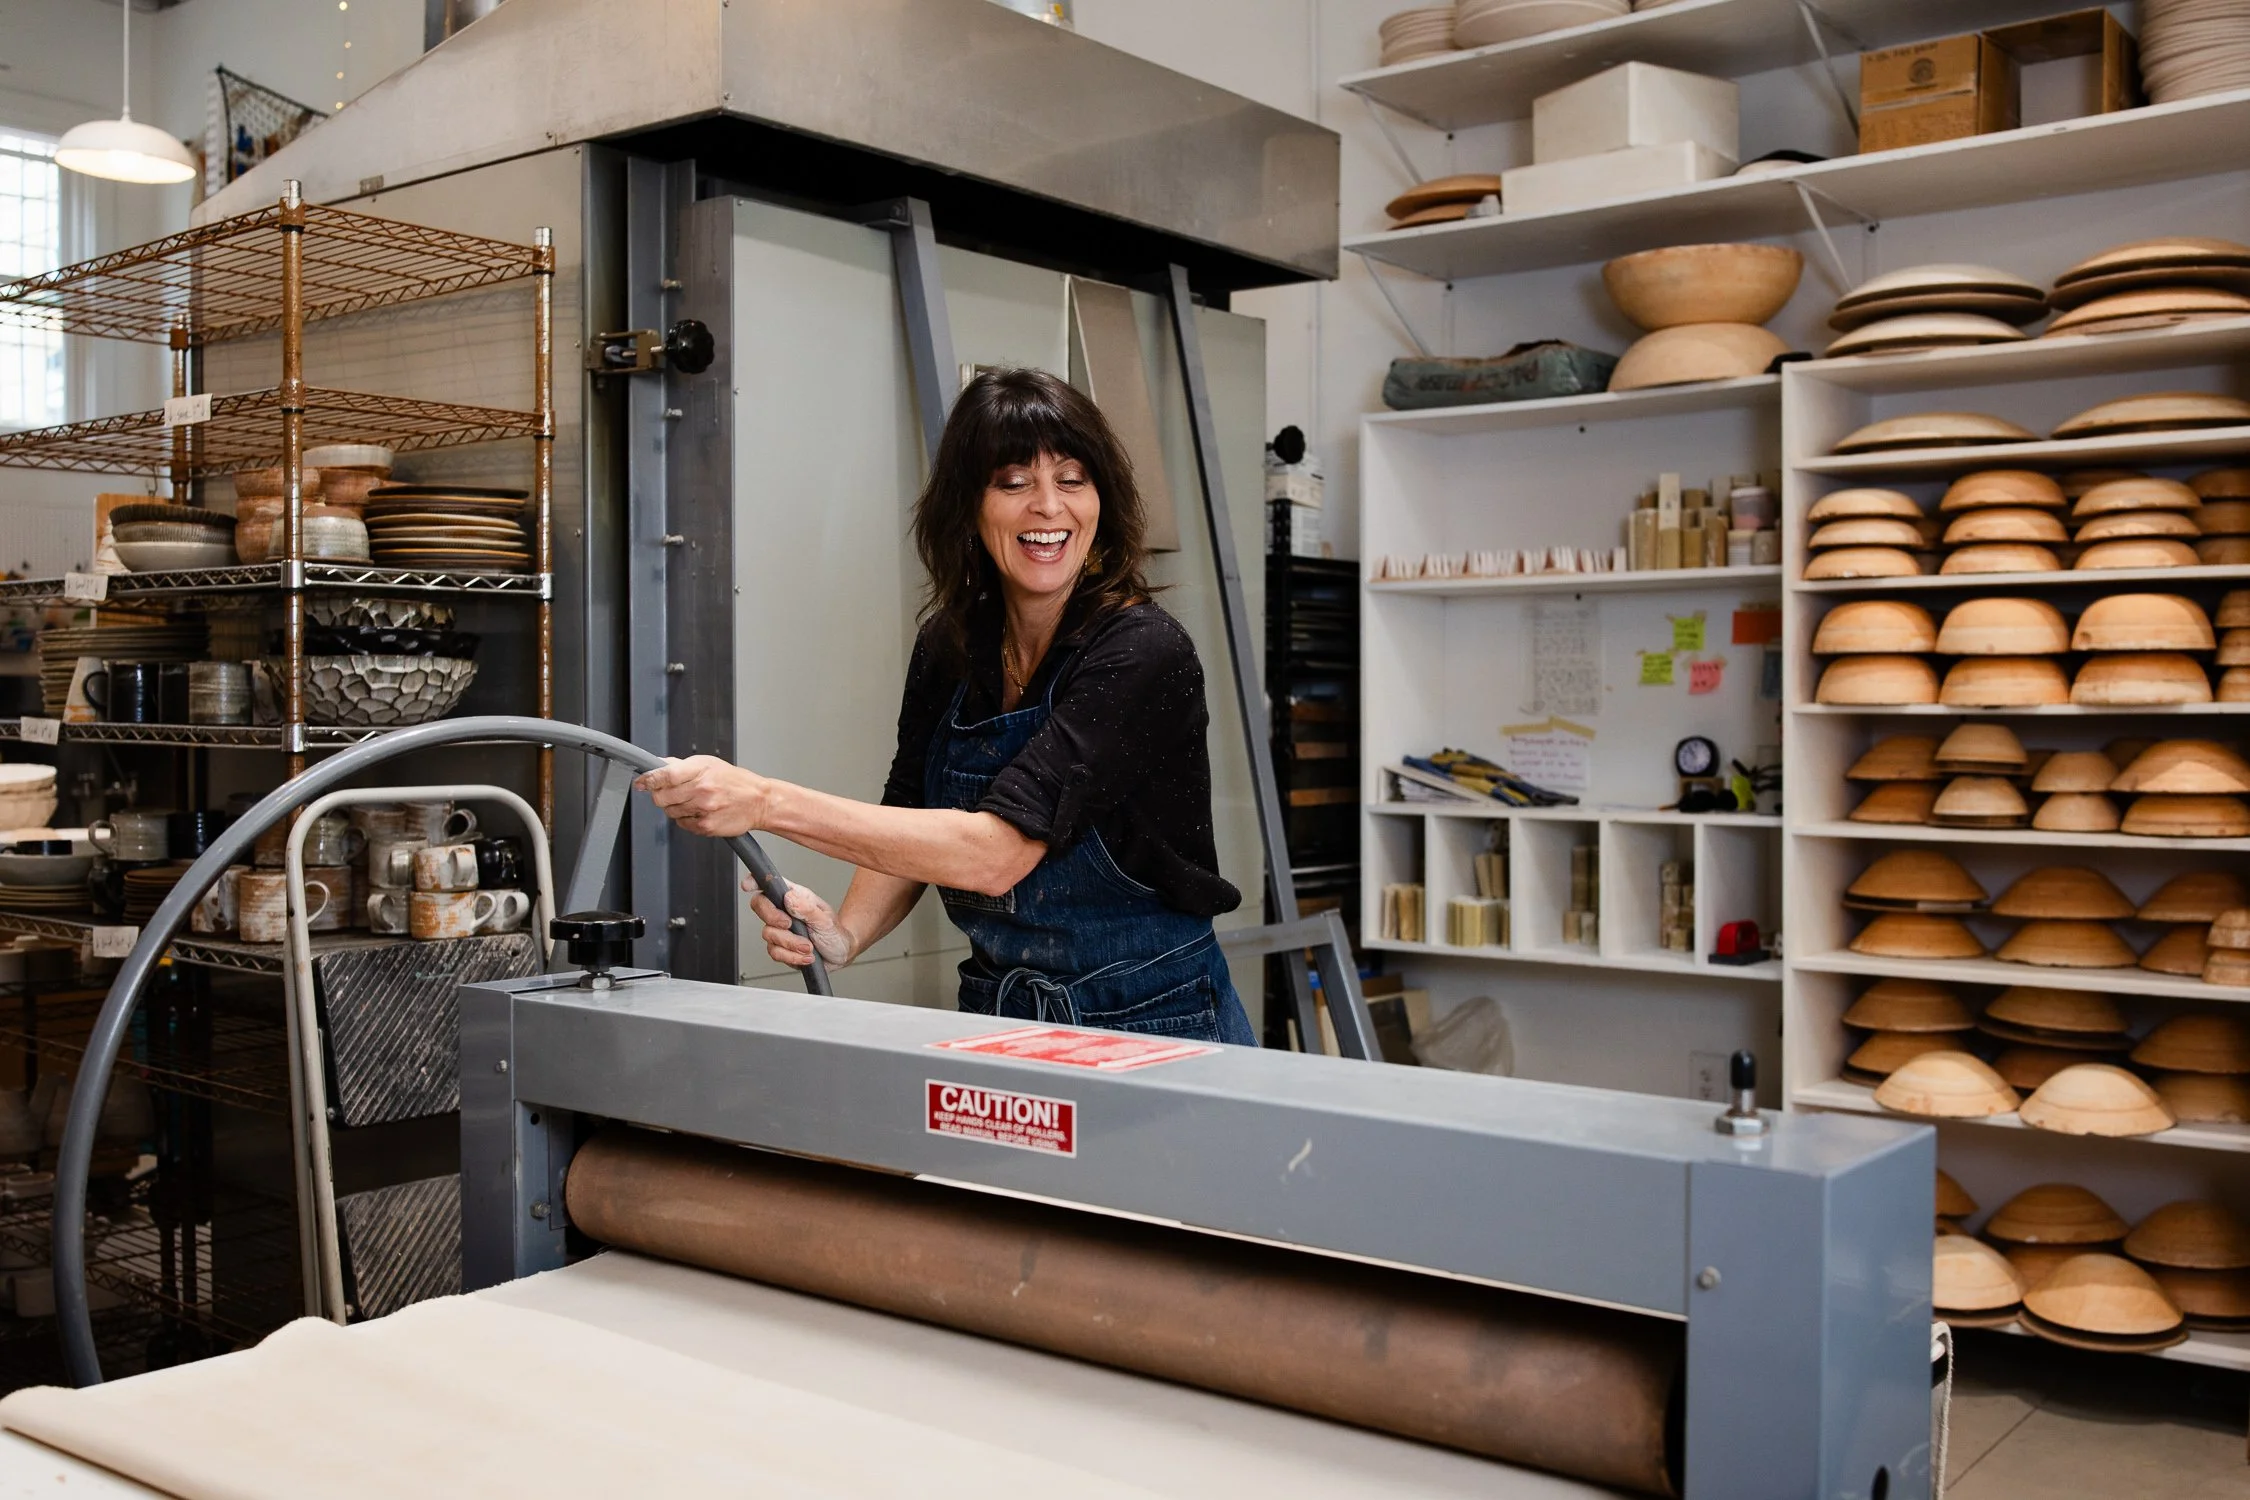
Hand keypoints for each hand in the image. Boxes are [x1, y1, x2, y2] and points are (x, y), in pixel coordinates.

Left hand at [637, 755, 769, 837]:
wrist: (759, 801)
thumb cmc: (736, 782)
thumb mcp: (709, 764)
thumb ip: (680, 765)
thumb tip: (657, 765)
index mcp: (701, 770)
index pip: (664, 775)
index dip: (648, 779)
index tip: (641, 782)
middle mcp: (702, 789)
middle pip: (661, 797)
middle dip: (659, 795)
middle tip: (670, 792)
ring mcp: (704, 809)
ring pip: (669, 811)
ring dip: (674, 807)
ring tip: (691, 801)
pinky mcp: (706, 826)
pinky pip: (682, 824)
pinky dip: (685, 819)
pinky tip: (699, 811)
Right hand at [747, 880, 851, 968]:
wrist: (840, 954)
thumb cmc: (834, 932)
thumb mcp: (825, 919)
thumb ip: (807, 909)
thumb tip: (789, 898)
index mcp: (794, 897)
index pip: (770, 884)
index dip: (755, 881)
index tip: (748, 885)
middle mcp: (783, 911)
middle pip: (759, 906)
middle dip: (773, 918)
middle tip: (789, 925)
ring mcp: (780, 930)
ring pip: (769, 934)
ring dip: (791, 943)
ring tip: (809, 946)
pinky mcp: (780, 948)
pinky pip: (775, 952)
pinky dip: (792, 956)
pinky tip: (806, 956)